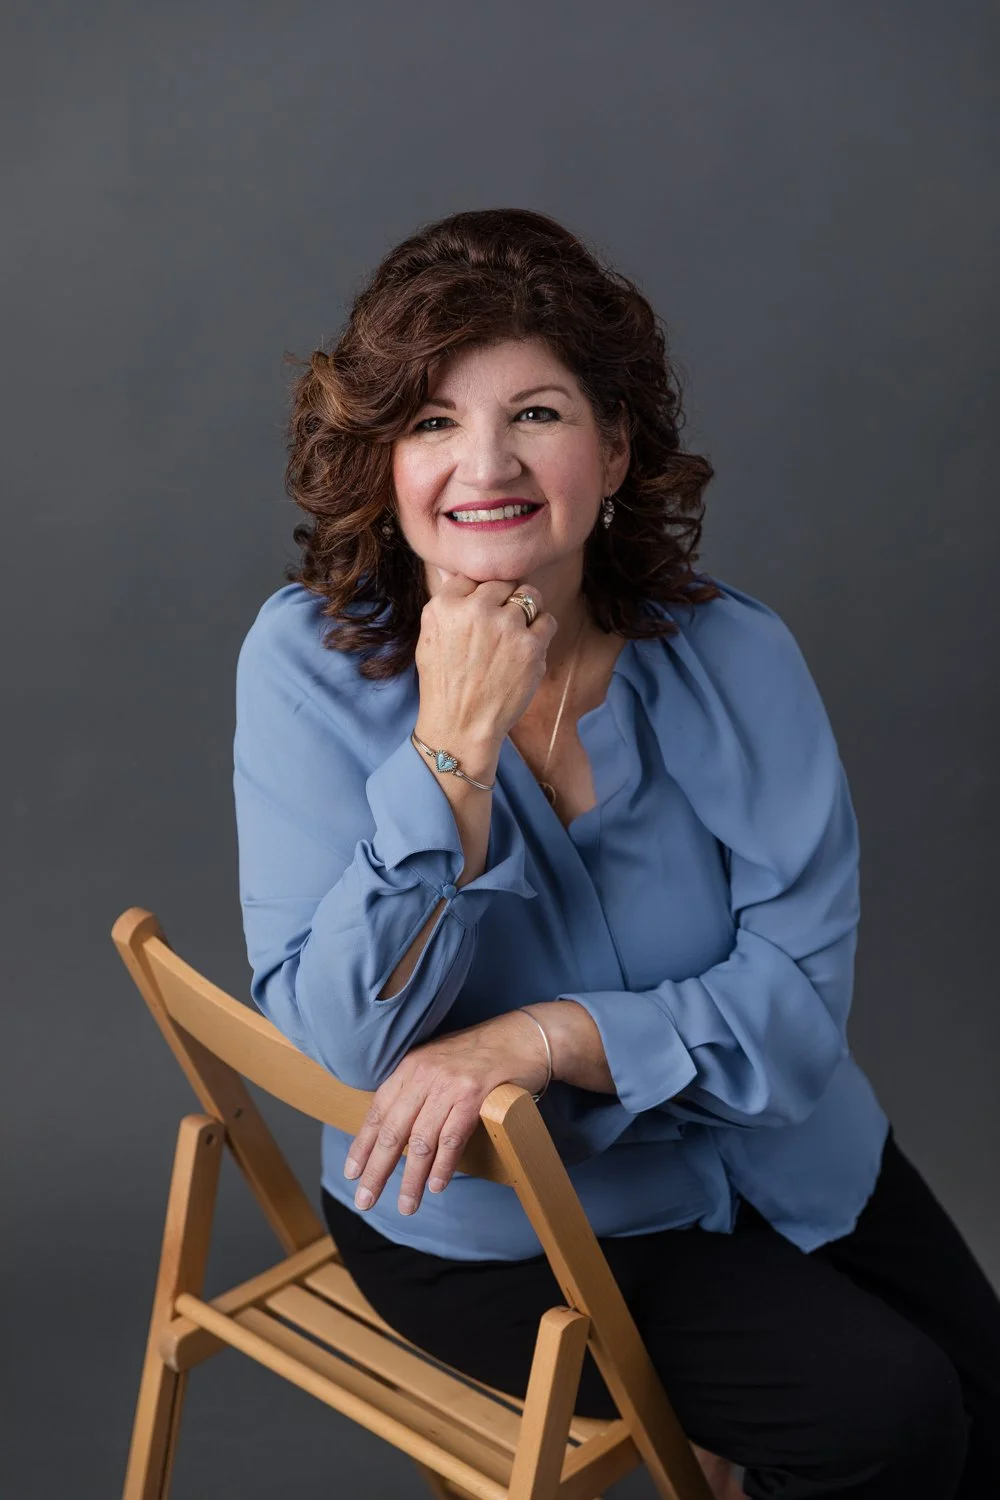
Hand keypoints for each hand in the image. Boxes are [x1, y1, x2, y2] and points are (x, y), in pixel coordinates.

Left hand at [343, 1011, 549, 1216]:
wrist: (522, 1037)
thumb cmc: (481, 1053)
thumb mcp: (438, 1062)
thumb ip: (417, 1087)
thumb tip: (396, 1125)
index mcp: (411, 1067)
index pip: (378, 1111)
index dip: (362, 1144)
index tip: (352, 1173)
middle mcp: (424, 1075)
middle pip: (393, 1131)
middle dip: (377, 1170)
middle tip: (366, 1200)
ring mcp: (449, 1085)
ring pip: (421, 1141)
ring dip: (411, 1178)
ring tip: (406, 1205)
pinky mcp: (474, 1096)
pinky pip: (452, 1138)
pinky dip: (443, 1166)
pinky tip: (436, 1186)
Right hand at [416, 567, 558, 743]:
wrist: (461, 726)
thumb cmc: (444, 684)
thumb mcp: (429, 638)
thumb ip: (445, 603)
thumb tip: (450, 569)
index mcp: (445, 606)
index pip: (472, 577)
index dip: (480, 595)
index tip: (481, 613)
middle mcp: (475, 610)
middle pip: (503, 583)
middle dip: (505, 601)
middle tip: (500, 627)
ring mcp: (506, 626)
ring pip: (530, 596)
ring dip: (528, 612)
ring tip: (517, 635)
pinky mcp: (531, 645)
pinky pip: (548, 621)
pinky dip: (542, 632)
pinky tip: (528, 649)